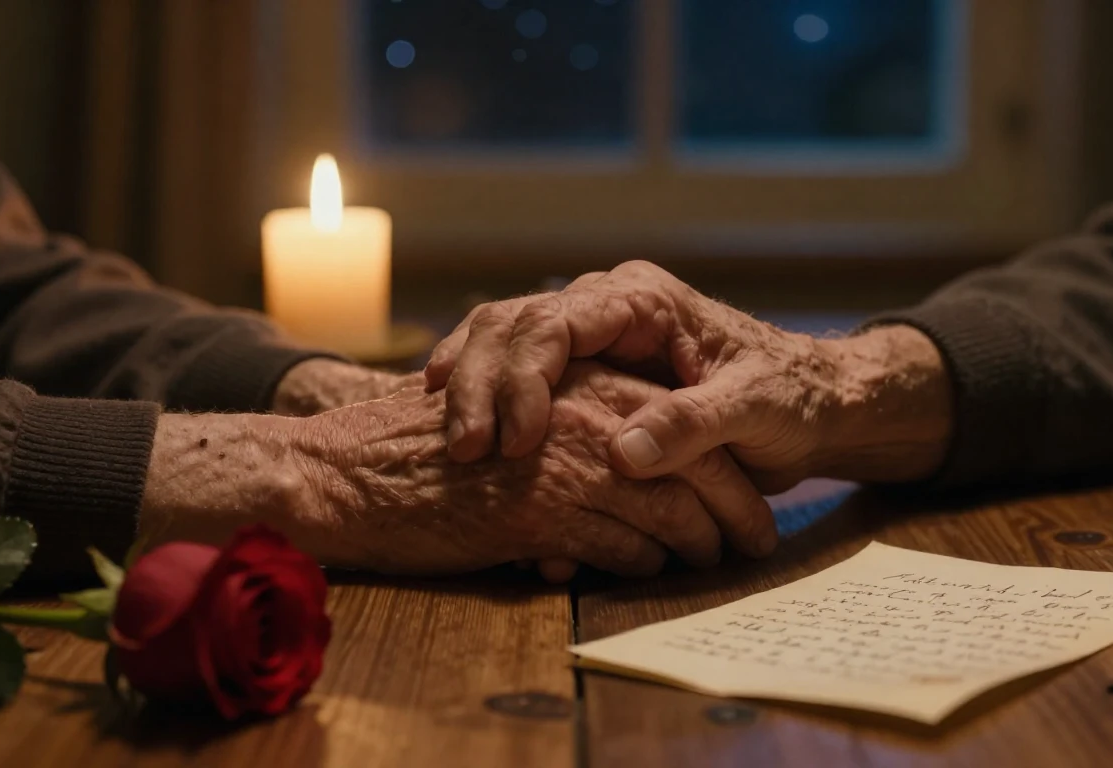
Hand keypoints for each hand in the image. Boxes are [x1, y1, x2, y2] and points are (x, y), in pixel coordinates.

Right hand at [141, 363, 774, 575]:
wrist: (355, 471)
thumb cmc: (419, 453)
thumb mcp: (510, 423)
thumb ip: (576, 433)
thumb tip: (634, 468)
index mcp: (578, 365)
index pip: (675, 414)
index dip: (719, 464)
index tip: (746, 502)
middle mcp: (584, 397)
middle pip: (693, 458)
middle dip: (734, 508)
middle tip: (758, 542)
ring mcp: (568, 449)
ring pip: (672, 505)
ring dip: (703, 542)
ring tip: (722, 564)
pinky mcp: (546, 503)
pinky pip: (622, 544)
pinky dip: (644, 563)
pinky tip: (648, 572)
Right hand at [426, 261, 953, 490]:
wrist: (816, 404)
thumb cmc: (795, 399)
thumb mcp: (756, 411)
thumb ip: (694, 424)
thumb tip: (625, 452)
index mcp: (643, 300)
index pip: (558, 321)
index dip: (524, 376)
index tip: (513, 437)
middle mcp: (606, 308)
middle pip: (514, 325)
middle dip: (481, 383)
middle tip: (465, 448)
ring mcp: (590, 340)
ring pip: (501, 343)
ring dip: (471, 390)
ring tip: (450, 444)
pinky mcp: (584, 374)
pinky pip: (513, 375)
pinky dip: (484, 403)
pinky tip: (460, 439)